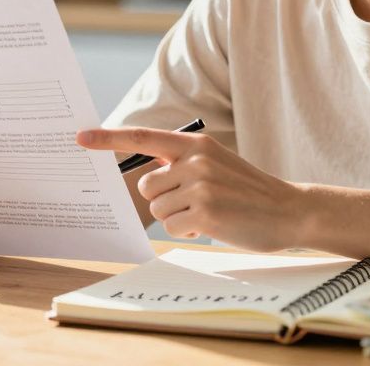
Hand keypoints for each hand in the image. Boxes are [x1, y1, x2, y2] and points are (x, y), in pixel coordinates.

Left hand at [76, 127, 303, 251]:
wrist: (289, 210)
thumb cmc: (247, 192)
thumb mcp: (216, 164)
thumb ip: (182, 163)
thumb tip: (146, 176)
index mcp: (196, 144)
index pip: (142, 137)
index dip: (108, 138)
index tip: (80, 138)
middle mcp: (196, 160)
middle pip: (146, 185)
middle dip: (163, 200)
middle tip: (195, 203)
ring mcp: (201, 186)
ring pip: (157, 209)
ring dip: (177, 218)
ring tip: (208, 213)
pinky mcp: (205, 213)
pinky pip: (172, 227)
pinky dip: (188, 232)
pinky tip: (213, 225)